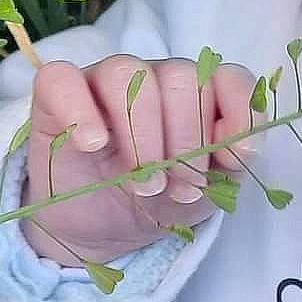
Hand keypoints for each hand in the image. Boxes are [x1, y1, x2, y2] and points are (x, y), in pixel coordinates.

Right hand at [22, 54, 255, 264]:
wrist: (107, 227)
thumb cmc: (163, 198)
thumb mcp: (210, 189)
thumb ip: (234, 161)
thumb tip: (242, 145)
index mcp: (201, 93)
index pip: (230, 78)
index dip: (238, 116)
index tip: (230, 162)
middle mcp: (157, 77)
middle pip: (182, 79)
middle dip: (185, 143)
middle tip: (175, 188)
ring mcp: (106, 79)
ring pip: (128, 74)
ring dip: (141, 135)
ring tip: (142, 184)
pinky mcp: (58, 94)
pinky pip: (62, 78)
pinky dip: (80, 111)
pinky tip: (93, 145)